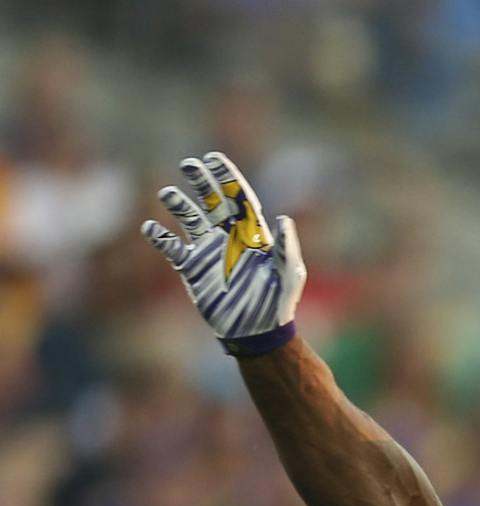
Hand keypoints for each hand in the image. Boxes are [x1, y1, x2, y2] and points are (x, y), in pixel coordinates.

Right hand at [141, 152, 305, 354]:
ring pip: (189, 219)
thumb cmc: (279, 304)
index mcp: (252, 235)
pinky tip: (151, 228)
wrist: (257, 333)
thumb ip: (285, 247)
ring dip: (178, 205)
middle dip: (201, 182)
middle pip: (211, 202)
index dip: (226, 178)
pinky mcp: (193, 269)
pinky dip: (160, 237)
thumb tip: (283, 218)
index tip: (213, 158)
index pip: (238, 199)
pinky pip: (172, 248)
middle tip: (188, 164)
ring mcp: (209, 252)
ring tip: (168, 194)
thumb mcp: (288, 275)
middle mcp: (228, 238)